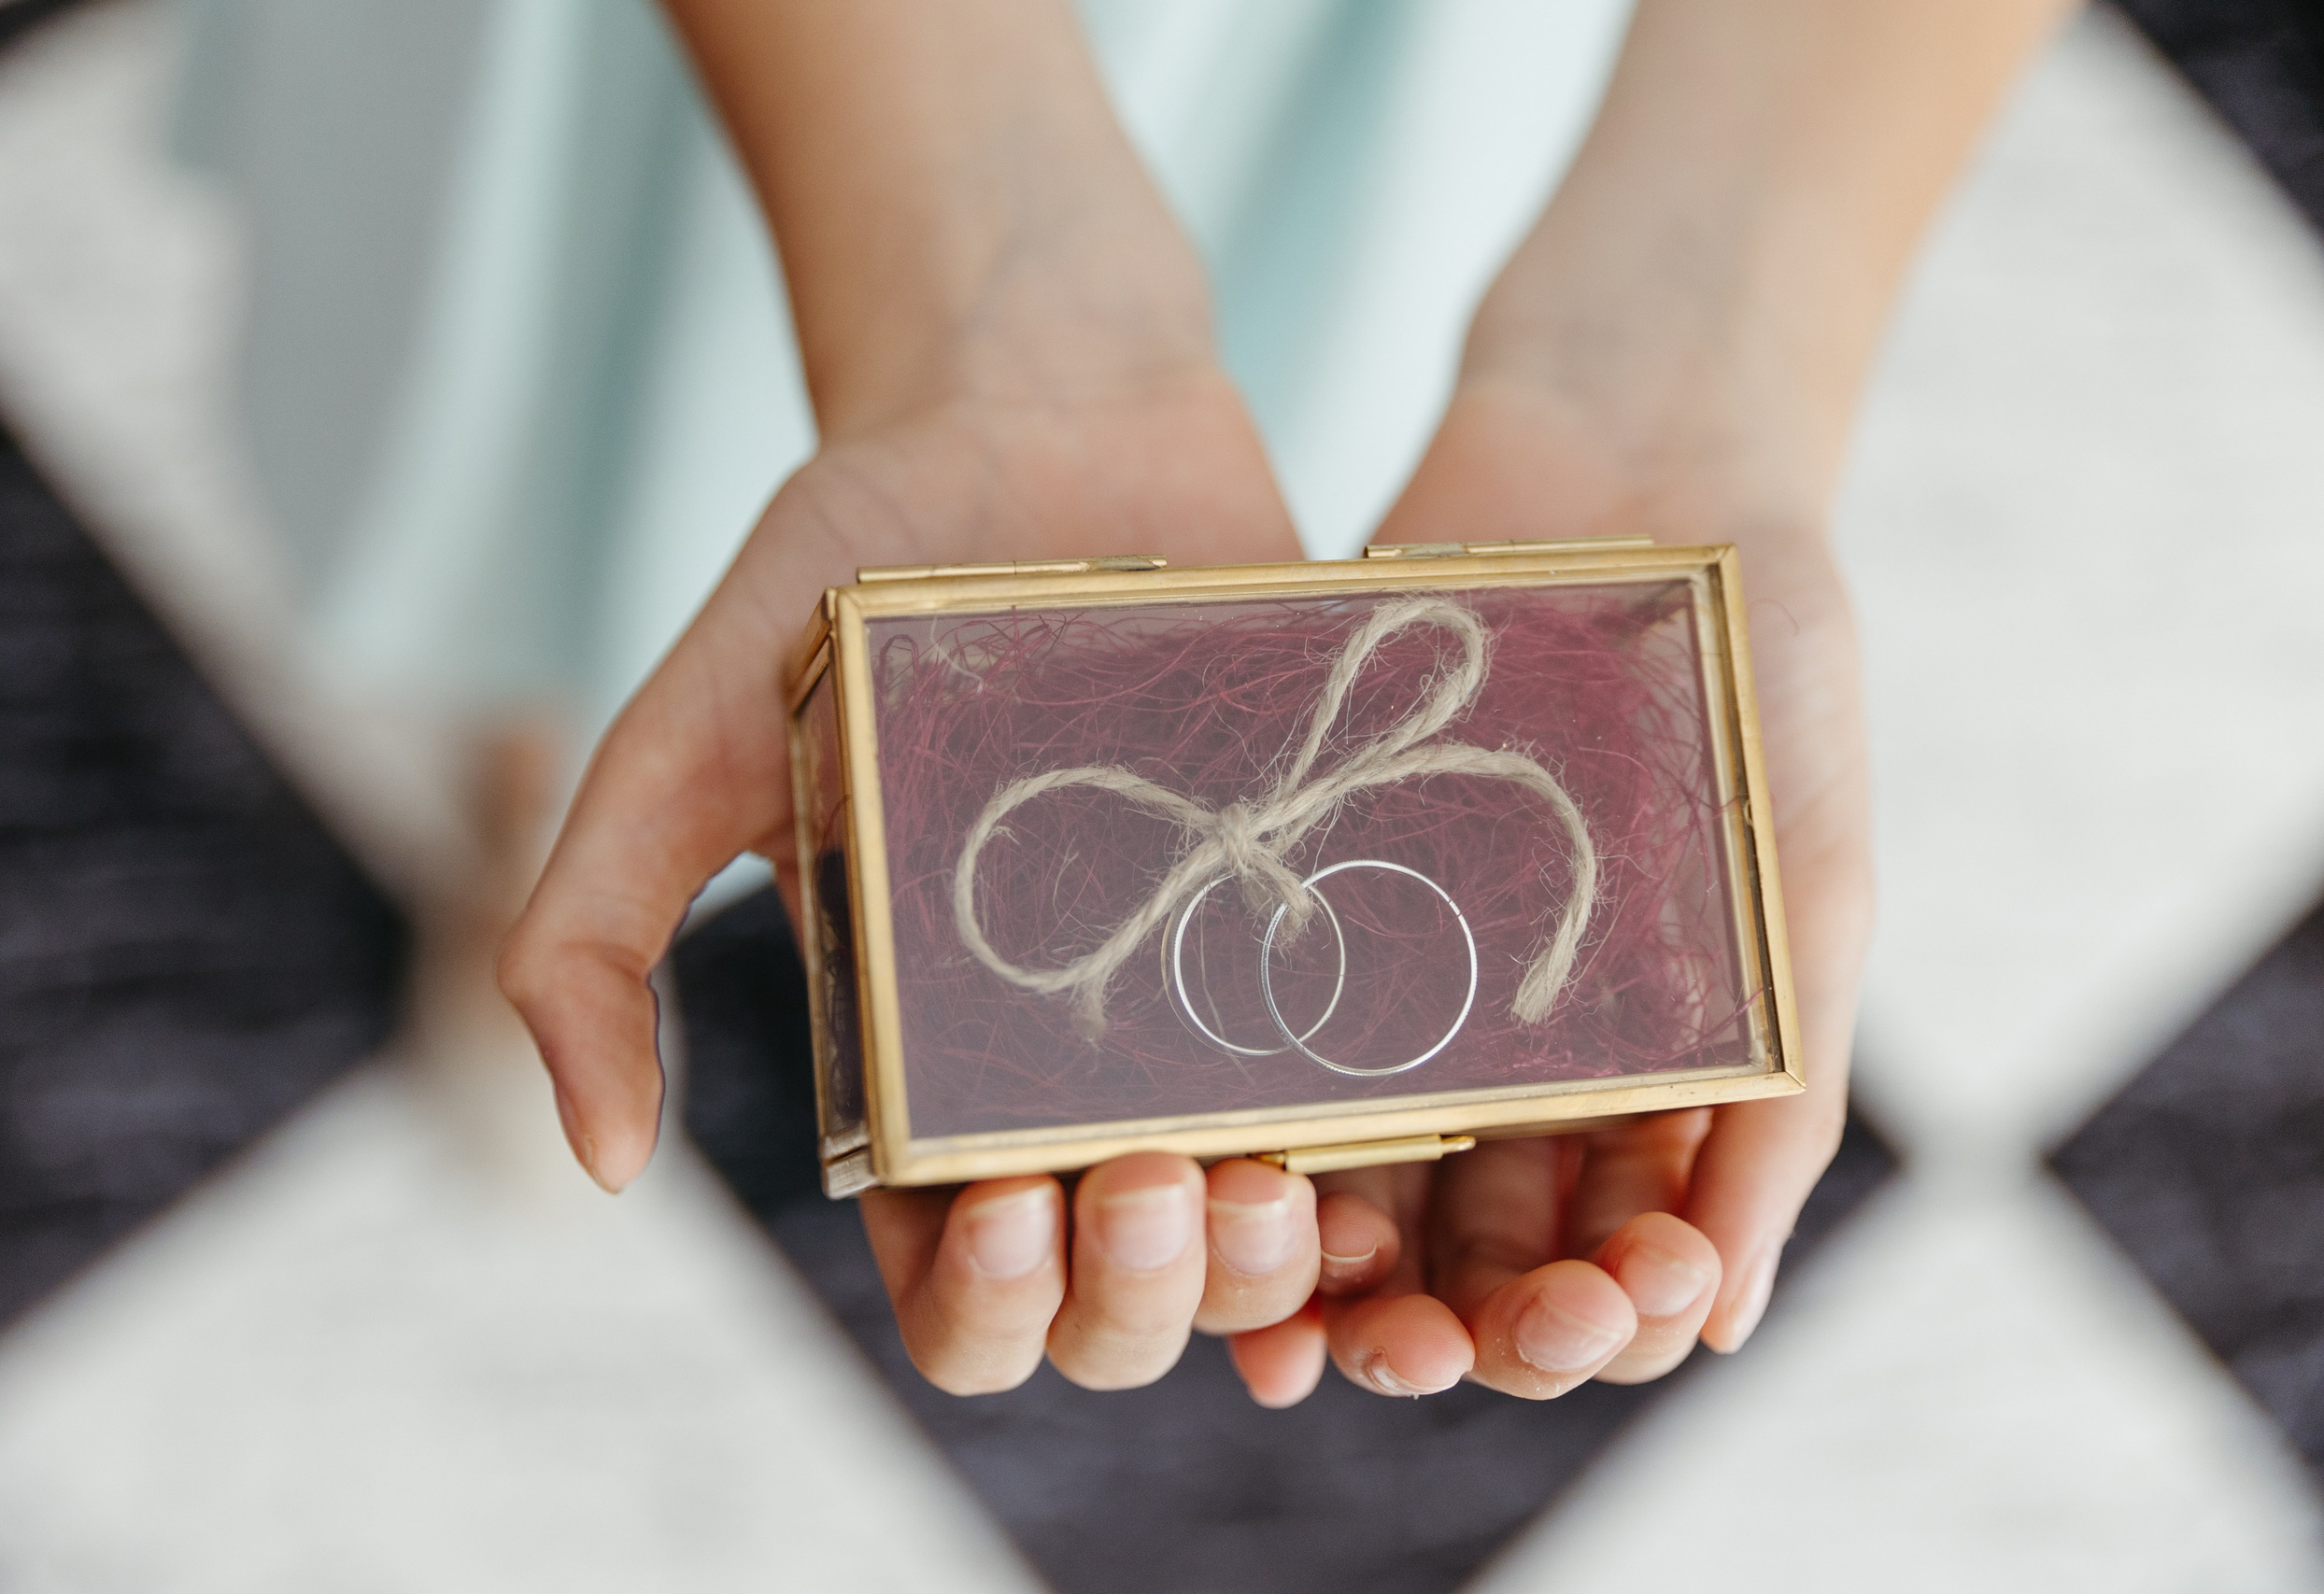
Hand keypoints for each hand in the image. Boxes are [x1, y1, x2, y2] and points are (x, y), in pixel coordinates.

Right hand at [501, 359, 1348, 1395]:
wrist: (1041, 414)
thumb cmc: (843, 578)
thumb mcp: (683, 746)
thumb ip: (590, 937)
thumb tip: (600, 1163)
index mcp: (920, 1062)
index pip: (962, 1280)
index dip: (989, 1305)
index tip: (1004, 1203)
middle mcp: (1070, 1059)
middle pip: (1121, 1296)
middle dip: (1138, 1300)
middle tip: (1150, 1182)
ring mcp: (1209, 997)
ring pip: (1262, 1234)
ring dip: (1272, 1271)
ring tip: (1269, 1181)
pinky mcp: (1324, 916)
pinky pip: (1383, 1099)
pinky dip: (1390, 1180)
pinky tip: (1384, 1159)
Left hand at [1224, 375, 1872, 1403]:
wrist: (1640, 461)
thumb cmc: (1769, 681)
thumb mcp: (1808, 895)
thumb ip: (1779, 1104)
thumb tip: (1720, 1329)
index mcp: (1660, 1081)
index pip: (1617, 1266)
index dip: (1594, 1323)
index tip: (1581, 1319)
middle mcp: (1527, 1060)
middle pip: (1473, 1257)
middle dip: (1454, 1324)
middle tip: (1426, 1343)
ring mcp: (1412, 988)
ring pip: (1357, 1185)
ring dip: (1328, 1272)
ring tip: (1298, 1307)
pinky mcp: (1310, 904)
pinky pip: (1263, 1049)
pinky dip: (1246, 1138)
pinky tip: (1215, 1180)